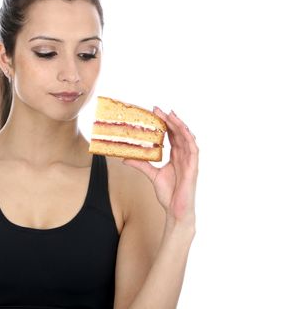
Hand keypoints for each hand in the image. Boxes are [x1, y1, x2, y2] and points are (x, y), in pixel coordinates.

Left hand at [123, 107, 198, 225]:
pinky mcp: (193, 167)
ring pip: (186, 138)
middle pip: (178, 134)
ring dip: (179, 125)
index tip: (156, 113)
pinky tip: (183, 131)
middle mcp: (184, 156)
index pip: (172, 136)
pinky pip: (193, 149)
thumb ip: (141, 165)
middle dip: (170, 120)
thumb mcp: (151, 175)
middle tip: (158, 109)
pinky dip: (189, 139)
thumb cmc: (168, 193)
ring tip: (170, 115)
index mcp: (176, 157)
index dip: (166, 124)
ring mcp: (190, 161)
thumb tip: (125, 158)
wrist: (176, 209)